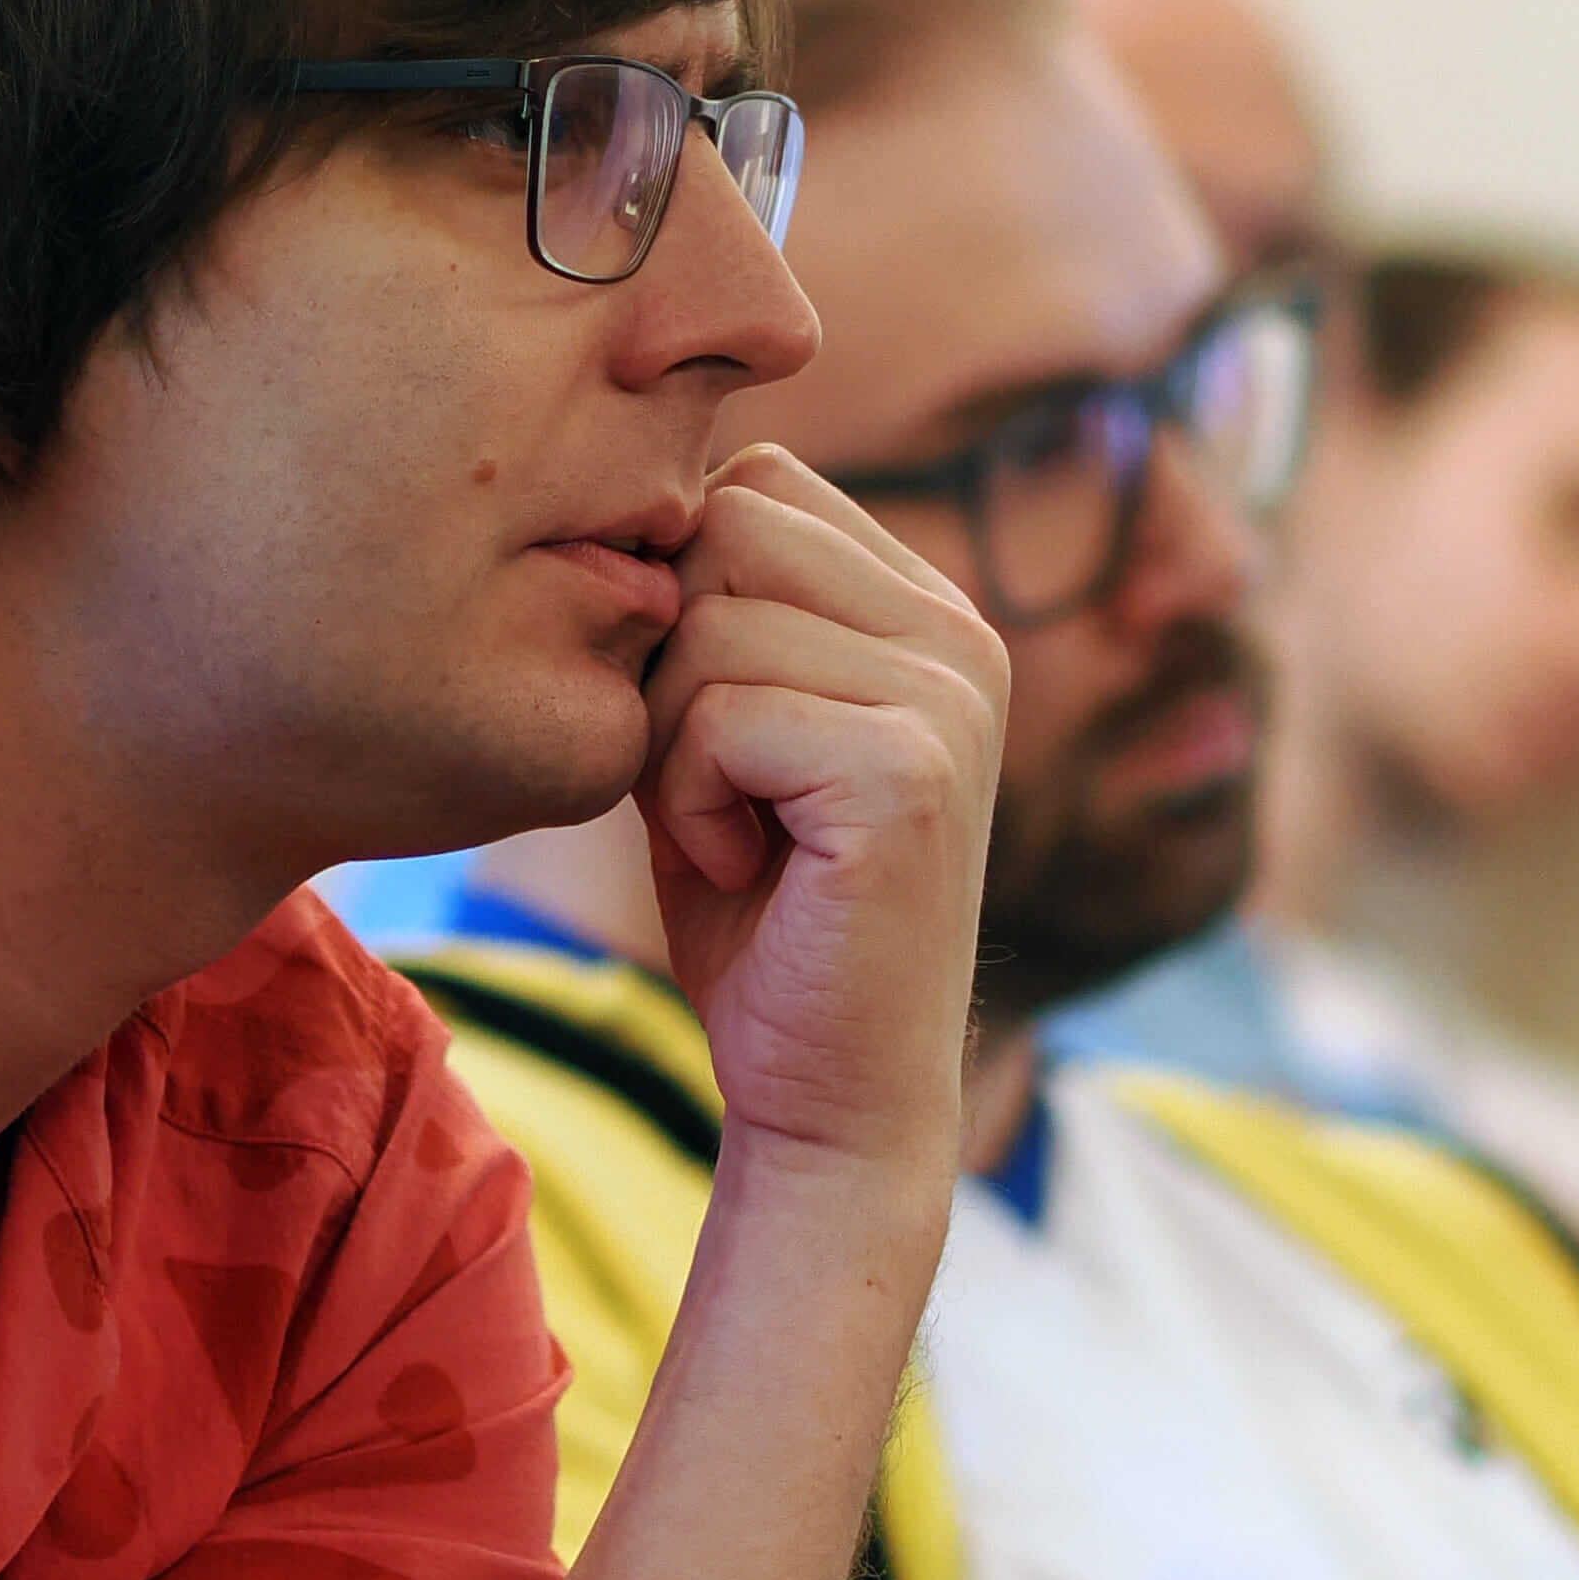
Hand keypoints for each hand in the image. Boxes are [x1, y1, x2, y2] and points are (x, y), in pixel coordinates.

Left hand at [633, 447, 1006, 1178]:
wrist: (833, 1092)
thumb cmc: (761, 917)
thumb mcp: (726, 735)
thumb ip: (708, 619)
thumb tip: (620, 501)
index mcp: (928, 609)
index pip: (758, 487)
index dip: (683, 593)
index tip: (708, 725)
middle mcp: (958, 634)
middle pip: (730, 525)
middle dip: (669, 656)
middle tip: (706, 779)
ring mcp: (947, 696)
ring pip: (710, 624)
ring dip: (672, 743)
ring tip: (730, 830)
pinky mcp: (909, 770)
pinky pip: (720, 715)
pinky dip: (689, 802)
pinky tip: (740, 866)